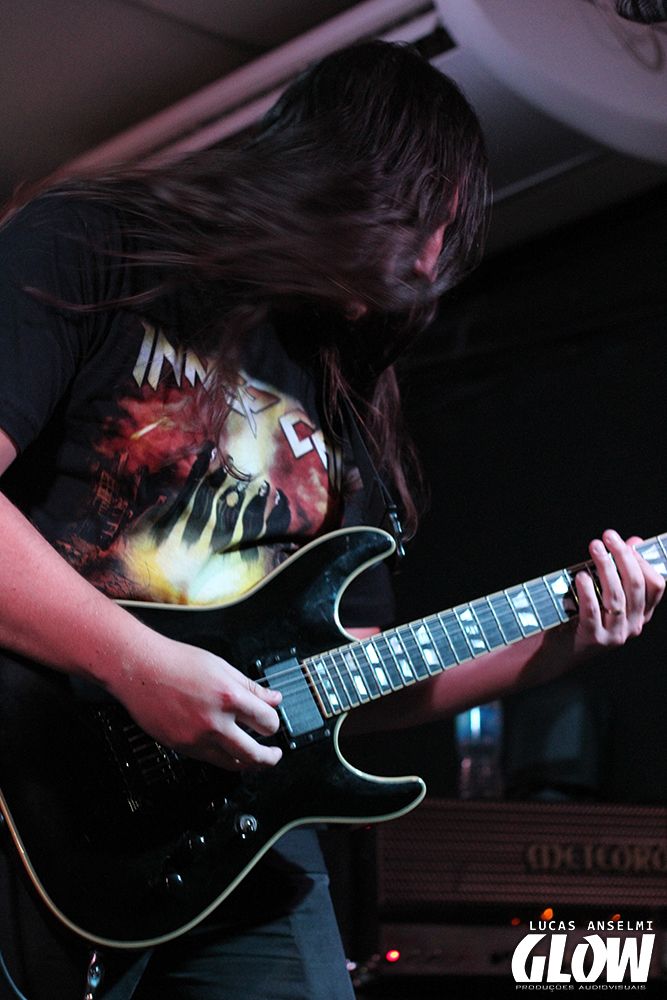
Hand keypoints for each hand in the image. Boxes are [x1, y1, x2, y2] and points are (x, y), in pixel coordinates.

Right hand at [110, 636, 282, 770]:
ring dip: (248, 764)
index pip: (267, 721)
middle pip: (254, 754)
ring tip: (254, 758)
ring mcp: (197, 738)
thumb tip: (273, 698)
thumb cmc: (177, 662)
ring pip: (232, 763)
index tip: (272, 721)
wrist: (140, 669)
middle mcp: (215, 722)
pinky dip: (223, 758)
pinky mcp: (181, 746)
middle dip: (270, 757)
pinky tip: (227, 750)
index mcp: (229, 697)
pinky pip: (210, 760)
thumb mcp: (222, 667)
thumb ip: (251, 687)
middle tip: (274, 755)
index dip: (274, 723)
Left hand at [572, 529, 664, 657]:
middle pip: (636, 585)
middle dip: (623, 556)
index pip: (656, 585)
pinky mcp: (593, 638)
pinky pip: (593, 611)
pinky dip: (587, 591)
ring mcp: (615, 634)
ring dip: (605, 567)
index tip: (627, 542)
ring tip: (594, 548)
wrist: (560, 652)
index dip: (643, 561)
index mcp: (641, 613)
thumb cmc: (583, 617)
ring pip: (616, 597)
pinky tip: (581, 575)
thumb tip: (634, 541)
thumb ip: (621, 570)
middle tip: (608, 536)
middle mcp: (633, 625)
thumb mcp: (606, 594)